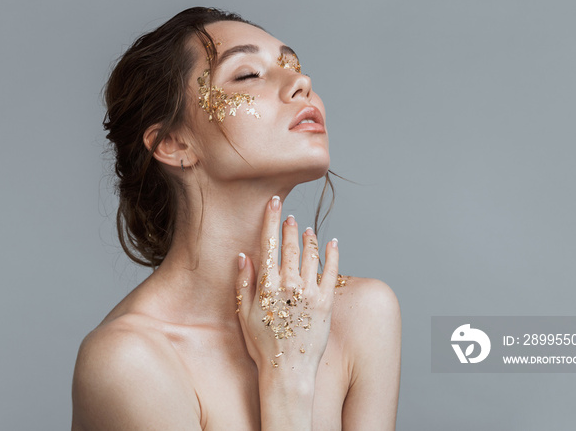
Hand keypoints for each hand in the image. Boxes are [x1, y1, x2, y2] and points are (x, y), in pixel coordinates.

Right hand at [235, 195, 338, 372]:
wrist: (288, 371)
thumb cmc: (262, 345)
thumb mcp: (243, 314)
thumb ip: (244, 283)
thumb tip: (243, 255)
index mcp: (267, 285)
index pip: (268, 244)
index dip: (271, 220)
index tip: (274, 203)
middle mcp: (289, 285)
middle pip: (291, 246)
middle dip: (289, 226)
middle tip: (289, 215)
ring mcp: (310, 293)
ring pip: (311, 255)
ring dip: (309, 238)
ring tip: (307, 229)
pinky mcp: (326, 302)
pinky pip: (332, 272)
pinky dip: (333, 254)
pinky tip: (333, 243)